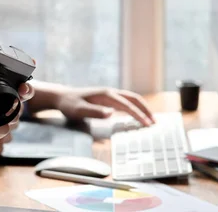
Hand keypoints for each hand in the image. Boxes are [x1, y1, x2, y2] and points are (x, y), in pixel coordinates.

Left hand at [0, 83, 33, 159]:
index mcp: (0, 89)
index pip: (16, 80)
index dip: (24, 76)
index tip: (30, 67)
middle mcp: (6, 102)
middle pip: (24, 94)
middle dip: (27, 90)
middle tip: (23, 89)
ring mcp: (5, 116)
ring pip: (17, 113)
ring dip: (13, 112)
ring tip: (5, 110)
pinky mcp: (0, 130)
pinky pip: (5, 128)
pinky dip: (1, 127)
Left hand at [28, 81, 154, 125]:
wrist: (62, 97)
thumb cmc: (69, 104)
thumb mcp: (78, 110)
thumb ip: (94, 112)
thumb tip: (111, 113)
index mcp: (105, 94)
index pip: (126, 104)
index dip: (138, 114)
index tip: (146, 124)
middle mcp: (110, 92)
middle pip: (134, 98)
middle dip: (146, 110)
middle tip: (154, 122)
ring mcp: (110, 95)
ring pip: (132, 99)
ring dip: (142, 108)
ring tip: (150, 120)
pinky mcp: (108, 99)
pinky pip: (126, 102)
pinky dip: (135, 108)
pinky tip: (138, 116)